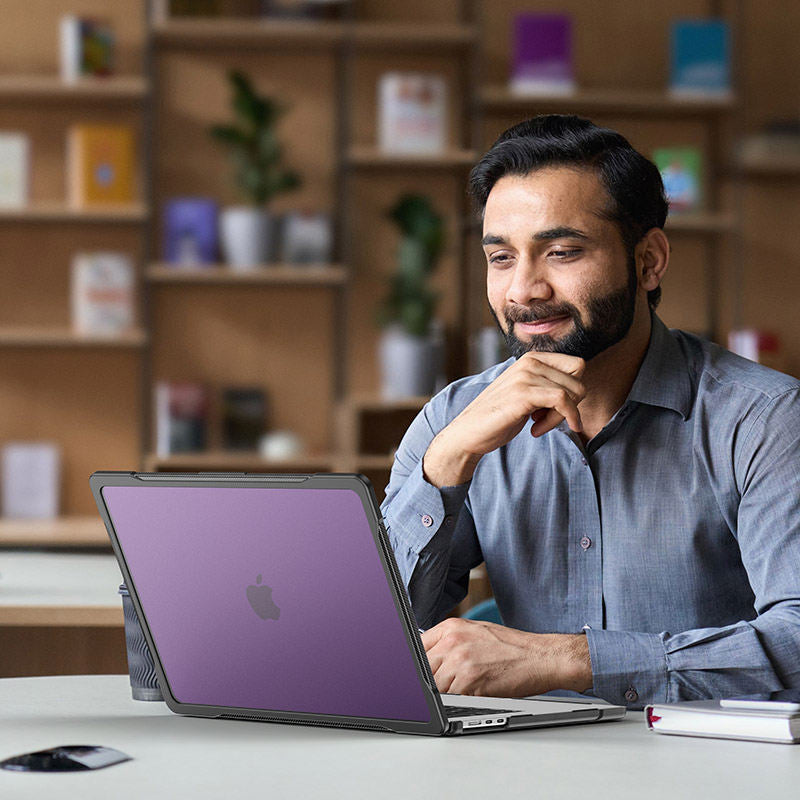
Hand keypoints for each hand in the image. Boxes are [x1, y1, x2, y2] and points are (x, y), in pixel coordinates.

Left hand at [421, 617, 591, 696]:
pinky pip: (451, 699)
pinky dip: (458, 702)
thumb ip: (449, 641)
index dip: (416, 665)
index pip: (417, 647)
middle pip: (423, 668)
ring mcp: (461, 662)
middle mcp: (453, 642)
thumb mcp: (475, 632)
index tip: (417, 675)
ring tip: (463, 690)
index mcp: (451, 627)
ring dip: (444, 694)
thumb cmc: (511, 646)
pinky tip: (472, 695)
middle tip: (443, 686)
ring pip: (435, 687)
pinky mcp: (471, 683)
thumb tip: (428, 657)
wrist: (540, 656)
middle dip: (430, 681)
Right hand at [423, 352, 585, 486]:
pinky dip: (561, 420)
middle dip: (571, 405)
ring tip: (539, 426)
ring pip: (572, 392)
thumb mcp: (526, 392)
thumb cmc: (498, 416)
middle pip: (578, 379)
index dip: (574, 390)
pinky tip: (537, 431)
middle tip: (547, 420)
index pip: (577, 366)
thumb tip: (580, 389)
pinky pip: (563, 402)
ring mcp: (525, 376)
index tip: (556, 409)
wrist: (468, 432)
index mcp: (531, 358)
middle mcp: (529, 362)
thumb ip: (547, 385)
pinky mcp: (523, 393)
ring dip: (562, 417)